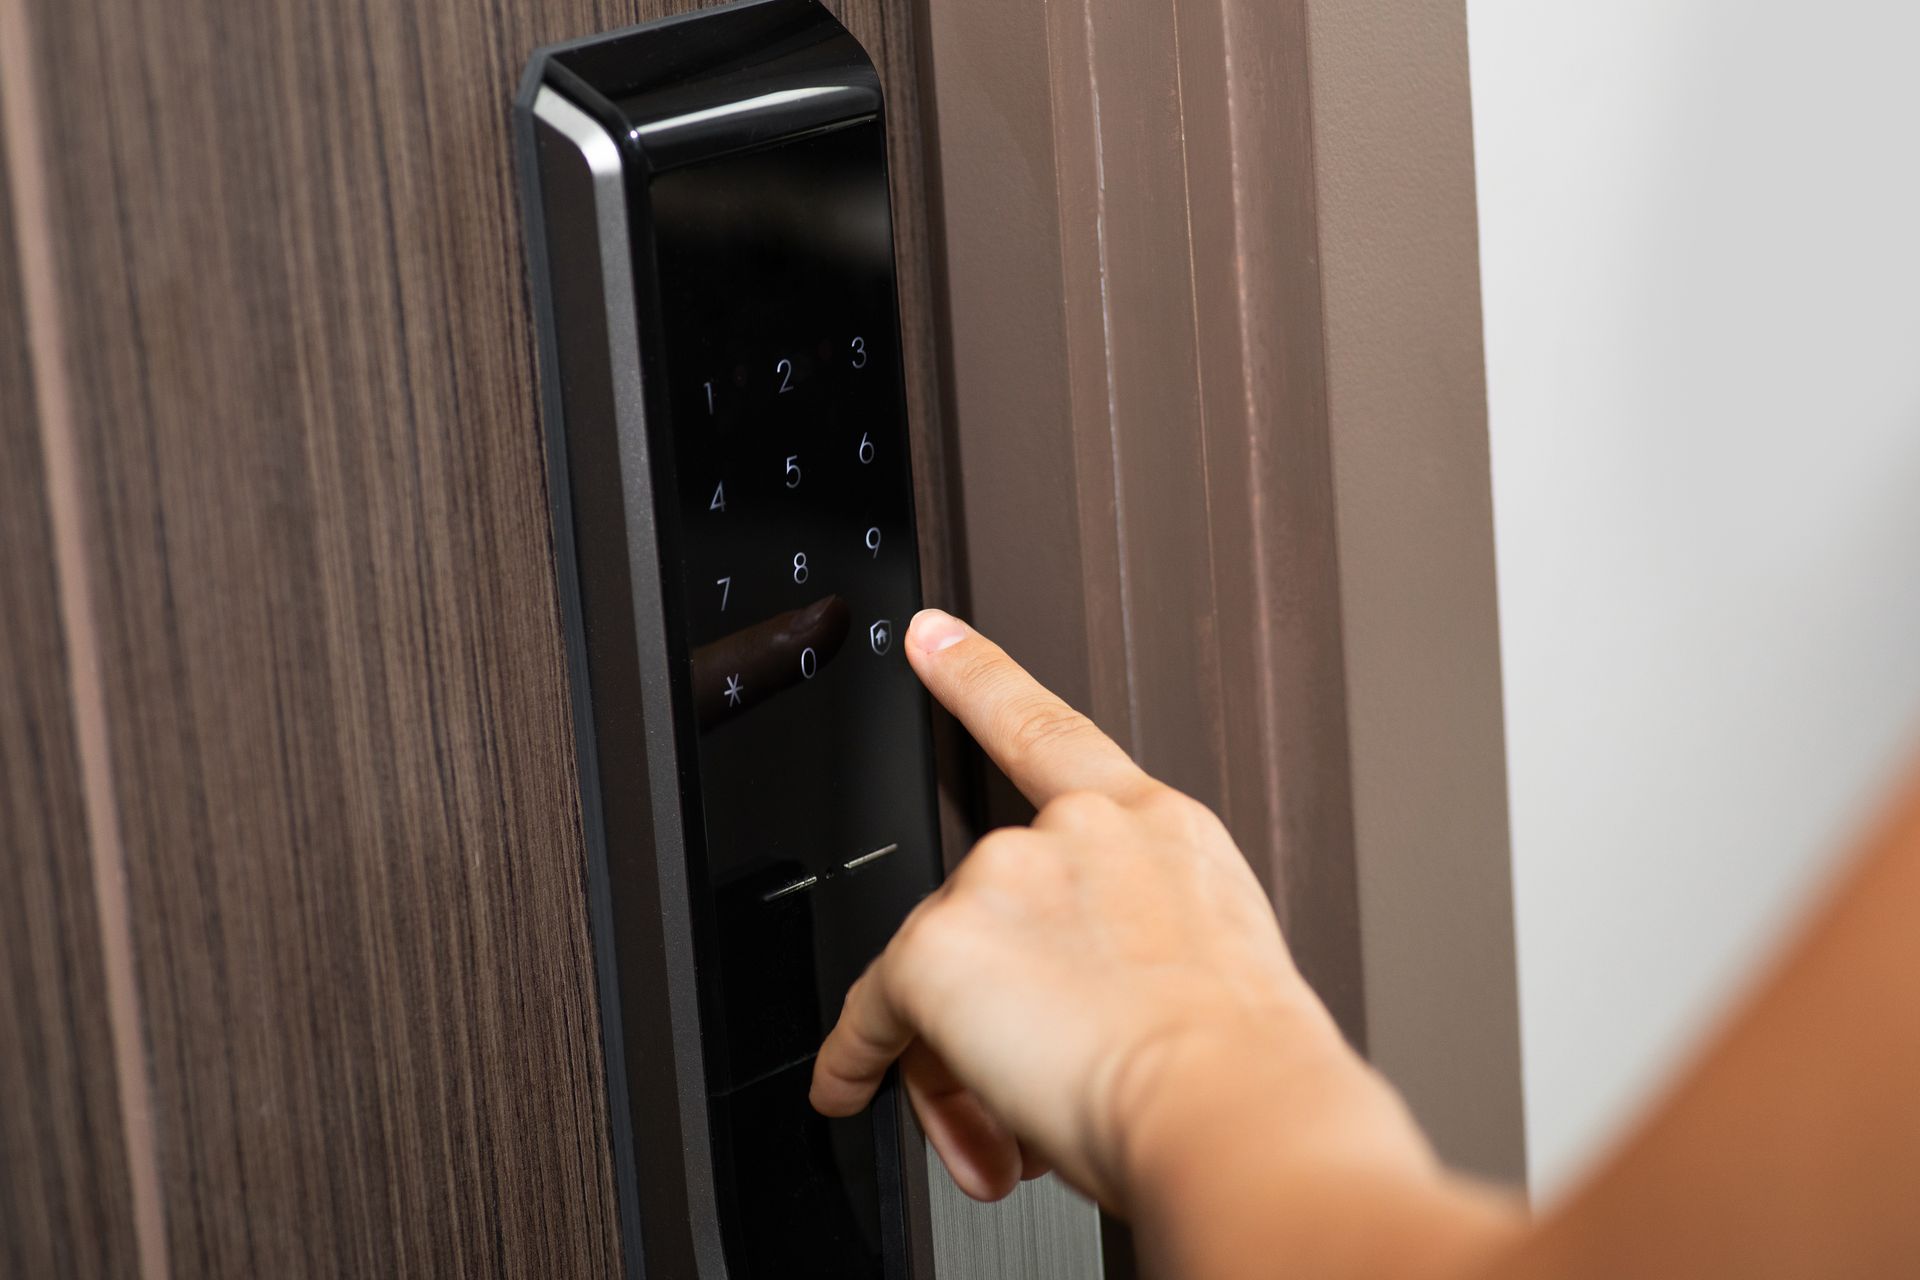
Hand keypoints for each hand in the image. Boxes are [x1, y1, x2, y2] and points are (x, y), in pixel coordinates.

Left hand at [809, 609, 1367, 1208]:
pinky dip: (857, 1061)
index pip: (1052, 733)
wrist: (1233, 1109)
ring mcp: (1003, 877)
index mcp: (1156, 830)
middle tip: (1026, 1098)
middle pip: (986, 917)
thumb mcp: (1207, 979)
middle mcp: (1076, 834)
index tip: (930, 636)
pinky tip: (850, 1087)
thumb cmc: (1243, 1073)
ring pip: (939, 980)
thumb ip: (1129, 961)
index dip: (981, 677)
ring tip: (1011, 1132)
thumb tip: (1071, 1027)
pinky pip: (872, 1015)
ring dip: (958, 1063)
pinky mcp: (940, 945)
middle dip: (995, 1011)